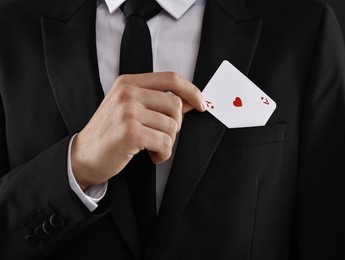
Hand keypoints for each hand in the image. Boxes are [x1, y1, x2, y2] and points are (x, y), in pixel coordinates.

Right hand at [71, 72, 204, 189]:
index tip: (202, 104)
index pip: (170, 78)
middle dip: (175, 125)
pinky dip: (163, 154)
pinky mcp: (130, 132)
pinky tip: (152, 156)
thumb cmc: (110, 134)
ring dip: (168, 142)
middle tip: (162, 136)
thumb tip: (190, 101)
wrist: (83, 156)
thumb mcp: (130, 109)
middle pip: (175, 104)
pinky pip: (165, 142)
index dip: (191, 90)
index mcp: (128, 83)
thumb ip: (156, 102)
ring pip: (172, 125)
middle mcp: (128, 93)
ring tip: (153, 148)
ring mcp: (128, 111)